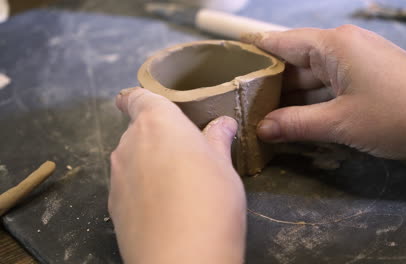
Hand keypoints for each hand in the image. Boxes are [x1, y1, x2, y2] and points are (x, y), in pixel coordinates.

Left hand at [109, 87, 245, 263]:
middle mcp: (129, 144)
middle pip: (138, 131)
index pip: (137, 98)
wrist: (181, 258)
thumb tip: (223, 124)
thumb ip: (217, 140)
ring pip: (132, 160)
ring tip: (178, 185)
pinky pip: (128, 187)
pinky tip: (164, 209)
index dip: (136, 98)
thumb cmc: (210, 199)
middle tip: (185, 154)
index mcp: (157, 123)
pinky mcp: (113, 207)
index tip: (140, 101)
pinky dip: (142, 190)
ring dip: (149, 164)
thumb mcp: (223, 166)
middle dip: (157, 137)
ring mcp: (117, 176)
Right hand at [243, 26, 405, 158]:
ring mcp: (357, 60)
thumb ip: (296, 124)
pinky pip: (330, 85)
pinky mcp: (367, 75)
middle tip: (243, 105)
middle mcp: (342, 46)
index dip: (253, 52)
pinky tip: (296, 119)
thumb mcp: (340, 123)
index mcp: (332, 45)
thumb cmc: (396, 115)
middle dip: (271, 84)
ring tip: (263, 117)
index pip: (281, 43)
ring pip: (313, 76)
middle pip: (295, 61)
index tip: (228, 59)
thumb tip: (262, 129)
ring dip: (292, 97)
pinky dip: (313, 101)